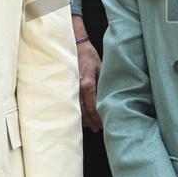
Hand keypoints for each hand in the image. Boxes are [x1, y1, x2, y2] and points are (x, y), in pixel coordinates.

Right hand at [72, 15, 101, 131]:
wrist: (74, 47)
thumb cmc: (89, 57)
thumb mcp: (101, 68)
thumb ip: (104, 83)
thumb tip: (110, 97)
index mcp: (87, 83)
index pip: (93, 106)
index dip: (98, 117)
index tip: (103, 123)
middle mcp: (77, 88)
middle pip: (84, 111)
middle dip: (91, 121)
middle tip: (97, 129)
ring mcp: (70, 88)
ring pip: (76, 109)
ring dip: (83, 119)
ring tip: (90, 127)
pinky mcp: (66, 88)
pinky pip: (71, 104)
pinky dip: (77, 112)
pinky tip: (81, 118)